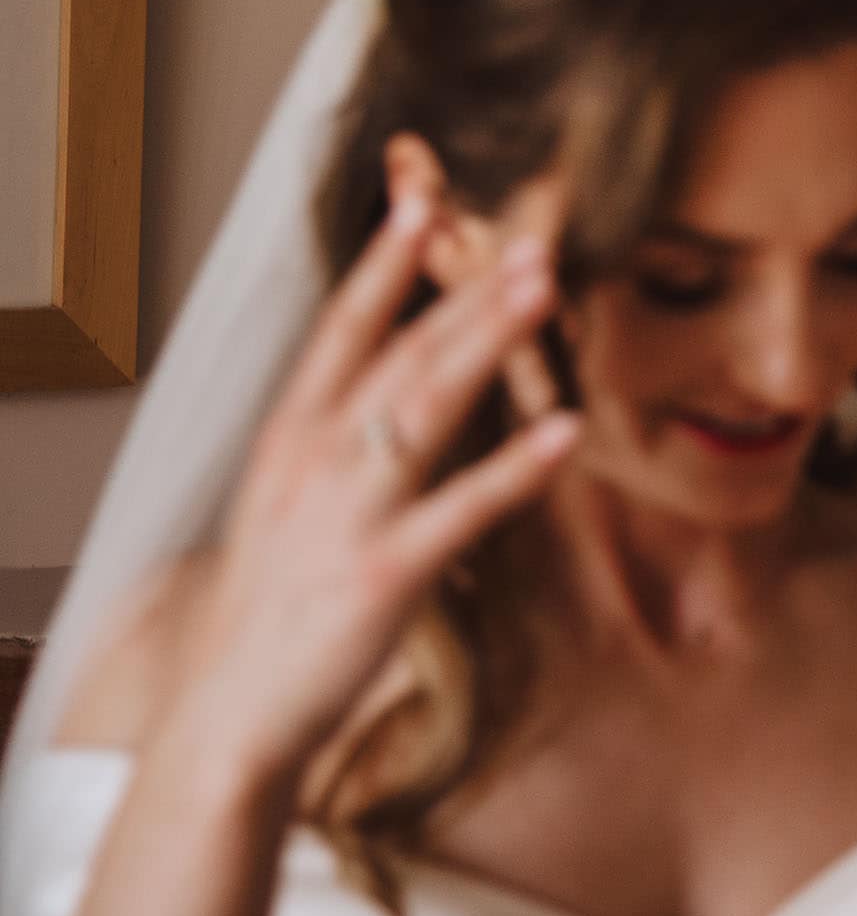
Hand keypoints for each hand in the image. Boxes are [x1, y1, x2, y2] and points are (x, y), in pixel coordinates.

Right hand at [168, 198, 580, 776]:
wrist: (228, 715)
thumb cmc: (274, 606)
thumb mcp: (290, 503)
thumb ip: (338, 445)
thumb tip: (397, 393)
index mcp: (289, 438)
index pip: (341, 330)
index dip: (383, 264)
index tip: (420, 200)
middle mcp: (314, 460)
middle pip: (401, 353)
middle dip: (464, 287)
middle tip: (531, 234)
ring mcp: (350, 512)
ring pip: (427, 406)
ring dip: (488, 340)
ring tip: (544, 288)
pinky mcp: (388, 572)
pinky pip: (465, 508)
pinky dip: (519, 467)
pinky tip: (569, 432)